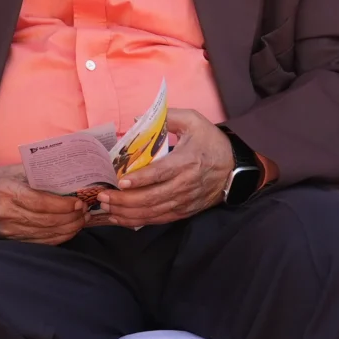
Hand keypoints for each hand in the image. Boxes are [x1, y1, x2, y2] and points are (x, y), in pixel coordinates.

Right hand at [0, 162, 92, 245]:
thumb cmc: (0, 179)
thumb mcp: (17, 170)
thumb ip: (42, 174)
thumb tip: (74, 179)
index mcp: (5, 191)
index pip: (40, 202)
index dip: (63, 205)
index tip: (79, 202)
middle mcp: (5, 213)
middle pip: (45, 220)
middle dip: (71, 217)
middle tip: (86, 211)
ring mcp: (7, 230)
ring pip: (46, 234)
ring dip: (68, 228)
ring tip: (82, 220)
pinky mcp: (10, 240)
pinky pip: (40, 242)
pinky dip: (58, 237)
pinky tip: (69, 229)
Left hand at [92, 110, 236, 229]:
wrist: (235, 168)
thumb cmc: (211, 142)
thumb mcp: (194, 121)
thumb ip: (169, 117)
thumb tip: (138, 118)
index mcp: (187, 161)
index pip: (161, 173)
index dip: (141, 179)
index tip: (121, 181)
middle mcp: (186, 184)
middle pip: (152, 197)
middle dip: (125, 200)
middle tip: (103, 196)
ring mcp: (185, 200)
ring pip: (153, 212)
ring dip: (128, 212)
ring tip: (106, 208)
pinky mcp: (184, 211)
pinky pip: (159, 219)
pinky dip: (138, 221)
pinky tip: (121, 219)